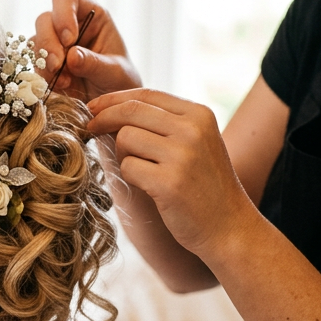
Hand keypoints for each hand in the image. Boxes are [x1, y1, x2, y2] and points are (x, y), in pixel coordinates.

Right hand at [33, 0, 140, 101]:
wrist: (111, 106)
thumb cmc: (120, 81)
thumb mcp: (115, 72)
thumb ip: (95, 63)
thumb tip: (71, 55)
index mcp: (91, 15)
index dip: (63, 14)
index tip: (69, 39)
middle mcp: (69, 25)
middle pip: (45, 19)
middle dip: (49, 42)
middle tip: (59, 65)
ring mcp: (54, 44)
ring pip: (35, 41)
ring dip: (44, 61)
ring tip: (64, 81)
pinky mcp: (45, 63)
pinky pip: (33, 64)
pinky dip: (43, 76)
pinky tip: (60, 86)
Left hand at [85, 88, 256, 257]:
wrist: (229, 226)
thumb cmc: (204, 184)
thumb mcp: (194, 142)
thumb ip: (162, 123)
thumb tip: (109, 109)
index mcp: (199, 114)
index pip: (146, 94)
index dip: (114, 99)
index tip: (93, 107)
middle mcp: (193, 130)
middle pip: (130, 111)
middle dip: (103, 118)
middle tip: (90, 128)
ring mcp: (182, 155)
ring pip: (125, 138)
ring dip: (123, 154)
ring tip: (144, 170)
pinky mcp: (169, 183)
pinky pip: (127, 167)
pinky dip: (130, 177)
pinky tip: (150, 187)